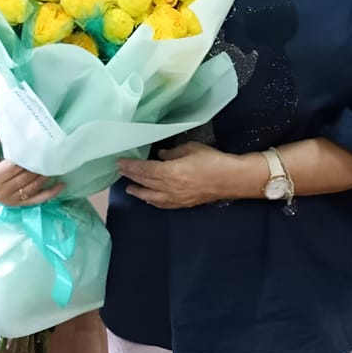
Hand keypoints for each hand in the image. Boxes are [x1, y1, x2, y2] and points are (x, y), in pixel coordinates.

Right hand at [0, 120, 63, 205]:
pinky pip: (34, 201)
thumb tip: (1, 118)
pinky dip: (48, 194)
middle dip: (39, 165)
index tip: (40, 144)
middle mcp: (1, 191)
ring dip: (46, 177)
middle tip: (53, 151)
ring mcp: (8, 199)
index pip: (16, 166)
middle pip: (26, 177)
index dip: (28, 156)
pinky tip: (60, 186)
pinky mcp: (14, 204)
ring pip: (32, 188)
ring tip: (57, 163)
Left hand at [117, 141, 256, 208]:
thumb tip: (159, 155)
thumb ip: (172, 152)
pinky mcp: (184, 204)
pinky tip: (149, 199)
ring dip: (138, 192)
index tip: (120, 162)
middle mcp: (169, 188)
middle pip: (145, 183)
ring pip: (151, 197)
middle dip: (131, 177)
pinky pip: (162, 204)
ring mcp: (176, 198)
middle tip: (120, 173)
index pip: (144, 170)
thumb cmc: (213, 160)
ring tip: (129, 188)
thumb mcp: (191, 149)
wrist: (231, 179)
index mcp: (170, 172)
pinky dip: (152, 201)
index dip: (131, 166)